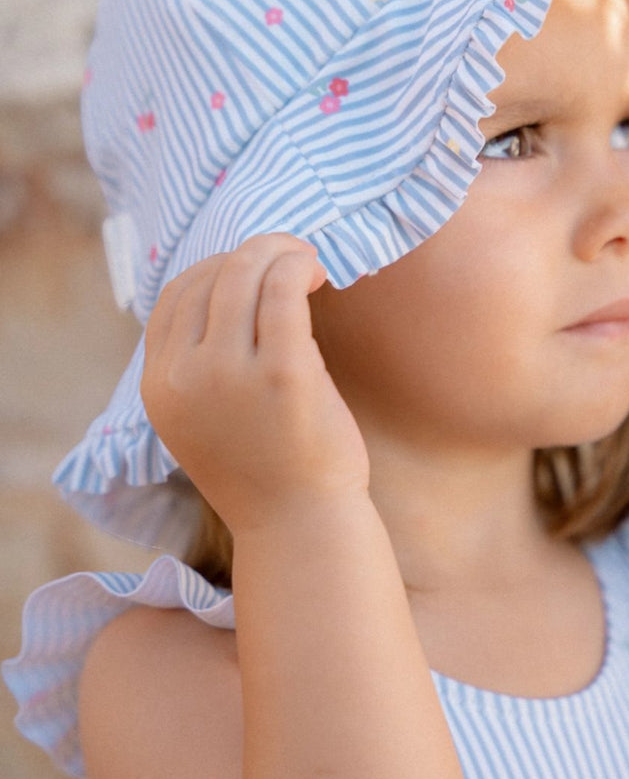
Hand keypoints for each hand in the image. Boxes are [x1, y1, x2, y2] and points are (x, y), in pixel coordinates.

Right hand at [141, 234, 370, 531]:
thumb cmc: (266, 472)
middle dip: (253, 252)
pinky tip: (319, 271)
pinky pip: (283, 294)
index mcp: (159, 387)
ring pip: (245, 276)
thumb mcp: (205, 421)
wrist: (299, 526)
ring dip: (279, 252)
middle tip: (291, 254)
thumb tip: (227, 297)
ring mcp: (231, 374)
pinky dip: (298, 267)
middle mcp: (184, 377)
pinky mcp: (284, 374)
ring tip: (308, 260)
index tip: (254, 270)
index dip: (215, 269)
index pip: (175, 298)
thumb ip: (199, 369)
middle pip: (210, 278)